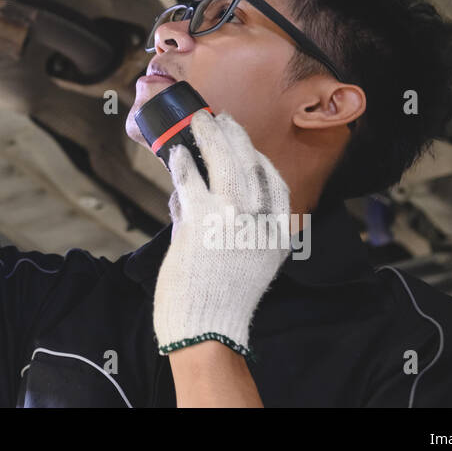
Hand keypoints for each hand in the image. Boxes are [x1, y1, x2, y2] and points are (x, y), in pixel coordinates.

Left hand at [152, 110, 292, 358]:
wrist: (205, 330)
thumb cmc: (216, 300)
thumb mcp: (242, 263)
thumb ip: (226, 227)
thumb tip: (190, 196)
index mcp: (276, 236)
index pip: (276, 185)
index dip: (259, 160)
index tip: (244, 145)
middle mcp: (259, 224)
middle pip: (252, 164)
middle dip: (234, 136)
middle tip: (219, 120)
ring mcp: (231, 220)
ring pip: (225, 162)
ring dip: (209, 137)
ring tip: (198, 123)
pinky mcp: (200, 221)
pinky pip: (191, 179)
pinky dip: (182, 164)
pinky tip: (175, 156)